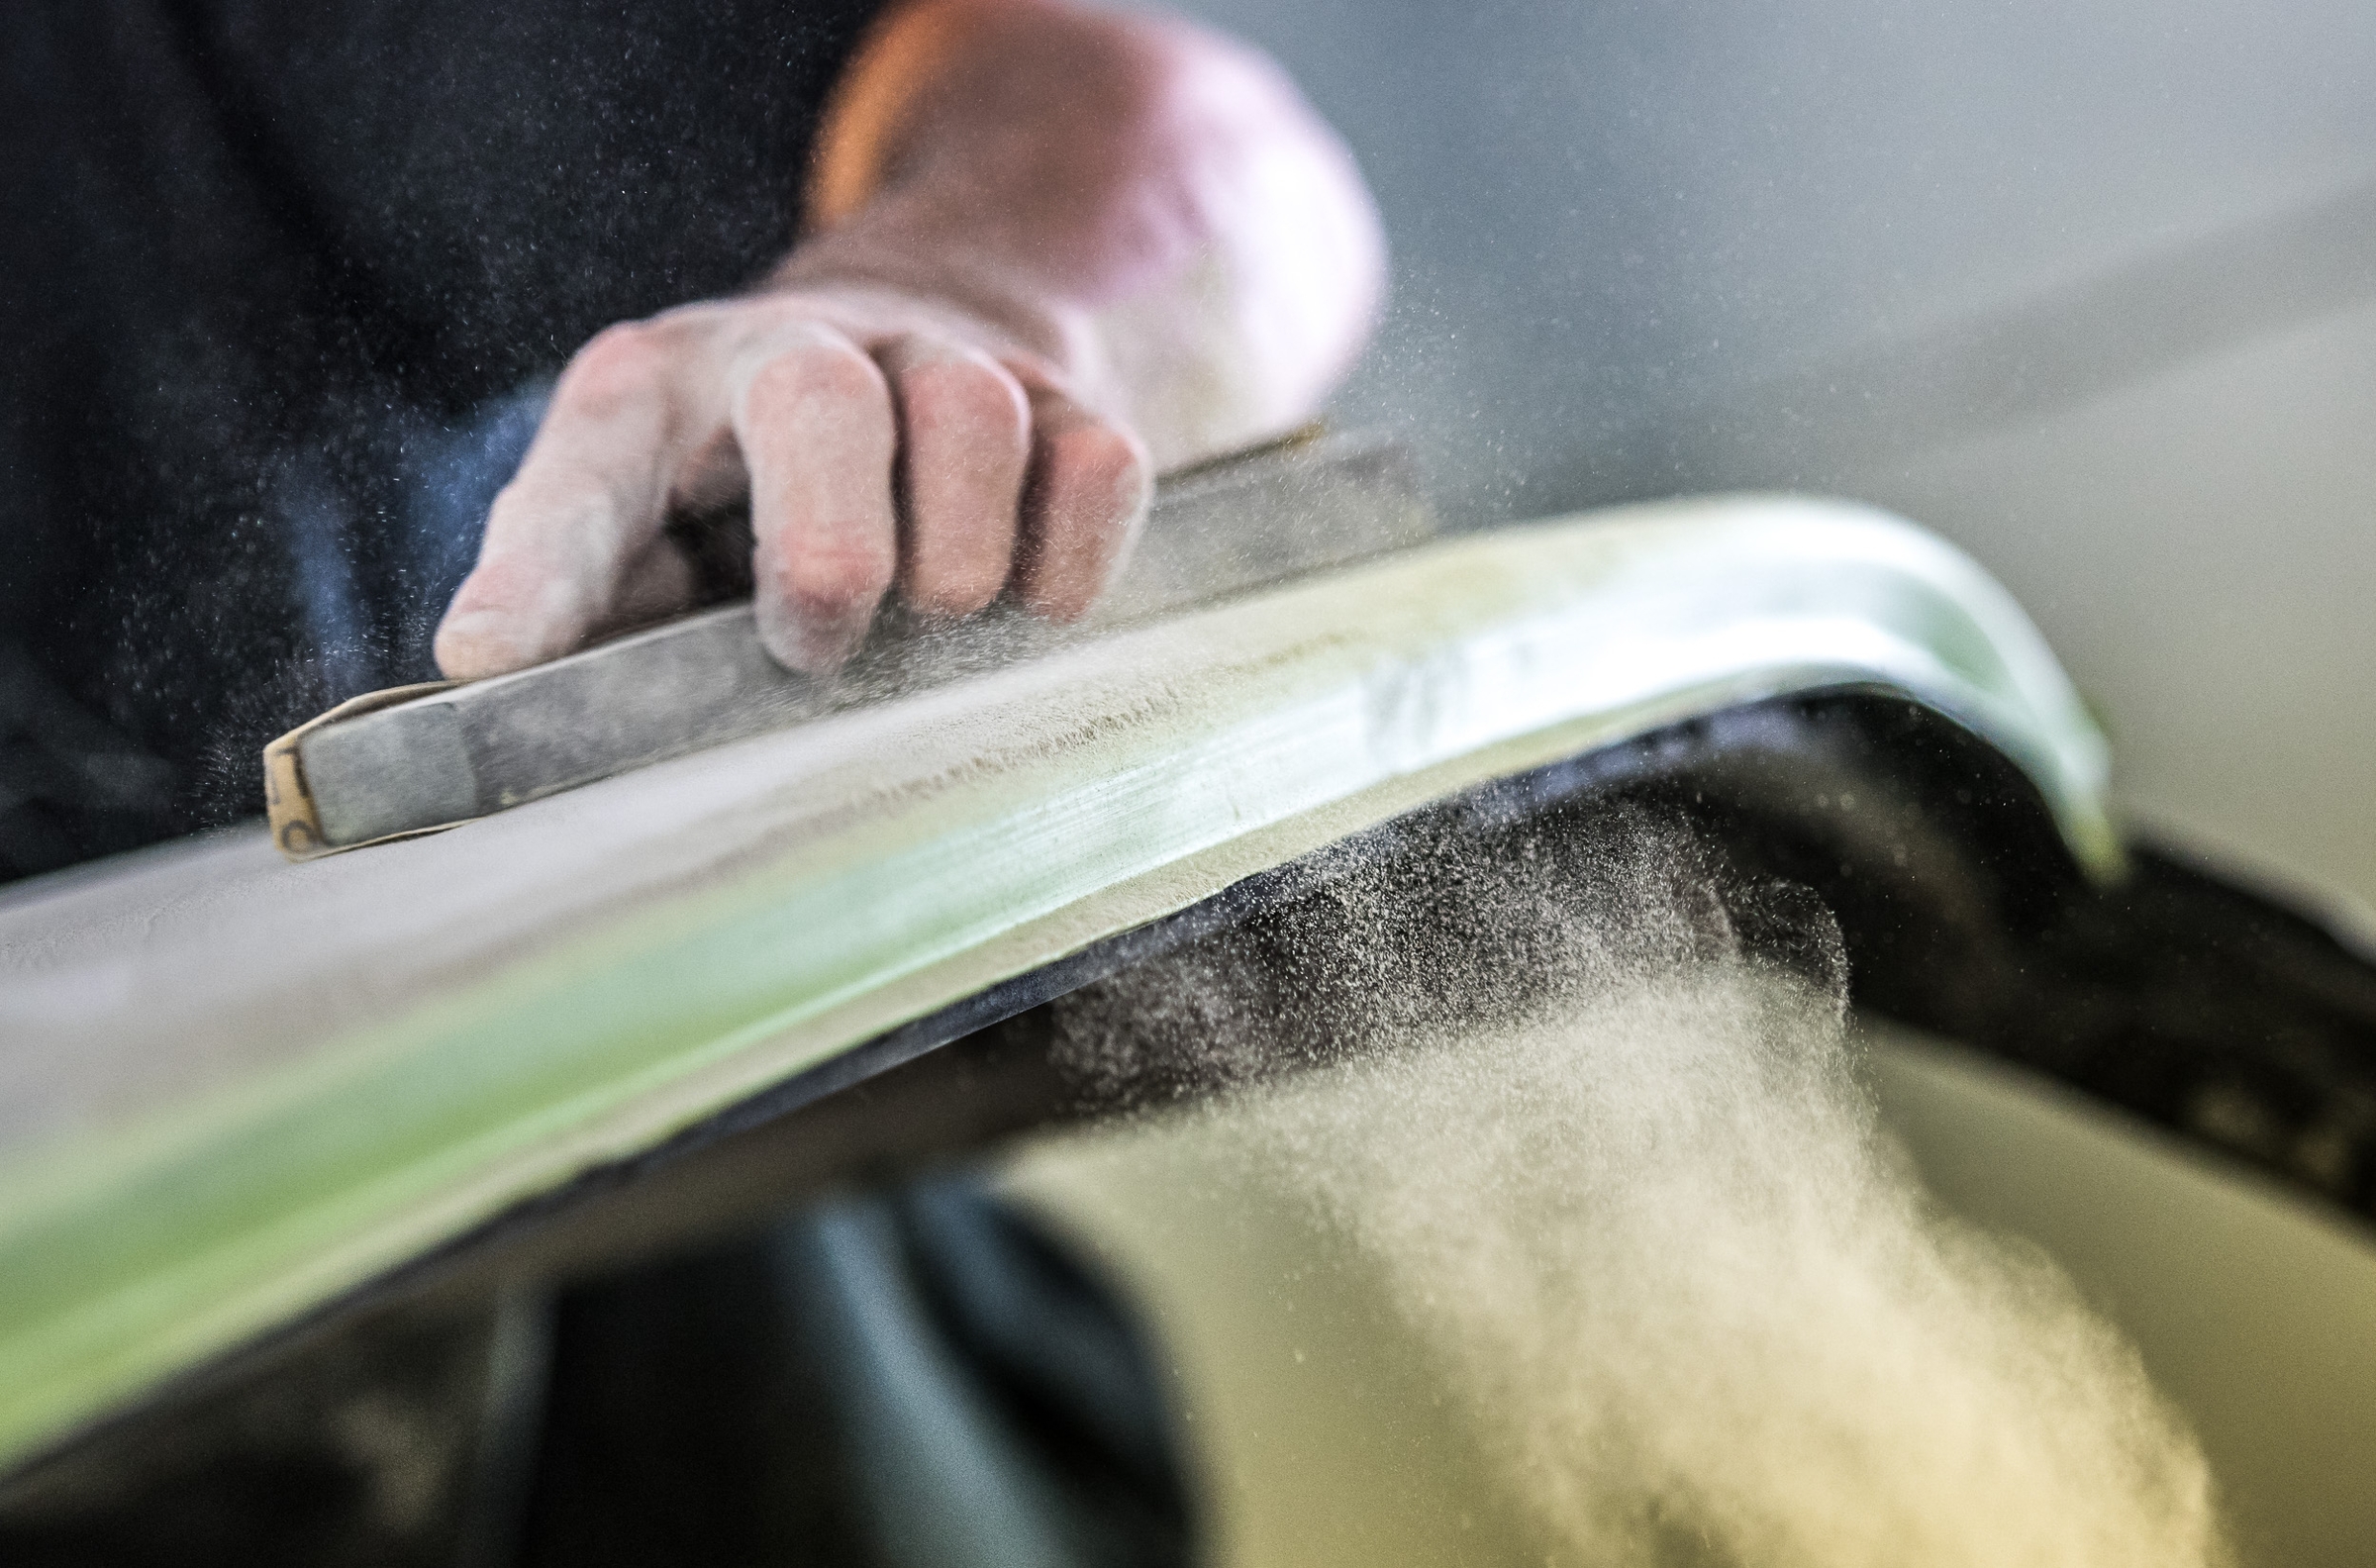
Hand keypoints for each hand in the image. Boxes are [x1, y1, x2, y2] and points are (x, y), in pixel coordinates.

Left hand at [433, 280, 1151, 678]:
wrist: (918, 335)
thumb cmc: (751, 489)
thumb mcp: (649, 536)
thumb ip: (587, 613)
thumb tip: (498, 706)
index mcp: (655, 396)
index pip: (583, 477)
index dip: (536, 576)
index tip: (491, 667)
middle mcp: (795, 352)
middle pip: (819, 399)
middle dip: (829, 547)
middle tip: (822, 639)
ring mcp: (941, 363)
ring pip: (975, 417)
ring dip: (961, 554)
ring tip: (939, 619)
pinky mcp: (1062, 400)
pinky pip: (1098, 467)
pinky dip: (1073, 560)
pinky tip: (1029, 608)